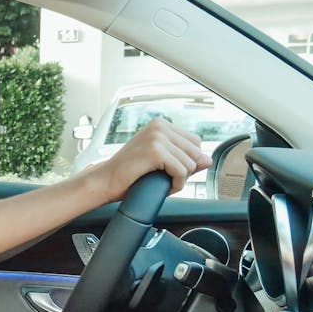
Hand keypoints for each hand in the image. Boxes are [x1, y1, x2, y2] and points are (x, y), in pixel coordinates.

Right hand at [94, 118, 210, 199]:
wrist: (104, 181)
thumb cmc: (128, 174)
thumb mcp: (160, 163)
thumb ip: (184, 159)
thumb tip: (208, 159)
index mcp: (160, 124)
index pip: (195, 142)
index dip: (187, 161)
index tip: (169, 170)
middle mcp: (159, 126)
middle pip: (196, 152)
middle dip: (185, 170)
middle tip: (166, 179)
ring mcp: (157, 137)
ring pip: (191, 163)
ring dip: (180, 179)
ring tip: (163, 183)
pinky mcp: (156, 151)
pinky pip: (182, 172)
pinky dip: (177, 184)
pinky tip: (164, 187)